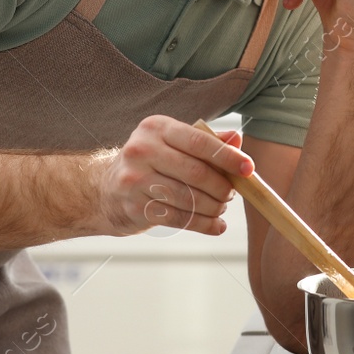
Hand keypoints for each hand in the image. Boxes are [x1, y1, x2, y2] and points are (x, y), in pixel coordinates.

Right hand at [94, 116, 254, 236]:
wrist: (105, 190)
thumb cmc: (149, 162)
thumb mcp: (172, 143)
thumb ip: (205, 140)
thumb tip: (237, 141)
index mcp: (156, 128)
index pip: (199, 141)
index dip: (228, 157)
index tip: (248, 169)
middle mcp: (142, 150)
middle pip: (196, 172)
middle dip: (222, 187)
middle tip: (232, 194)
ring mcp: (135, 180)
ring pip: (188, 198)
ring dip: (213, 207)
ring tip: (221, 208)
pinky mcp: (135, 207)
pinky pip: (178, 218)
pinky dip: (203, 224)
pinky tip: (216, 225)